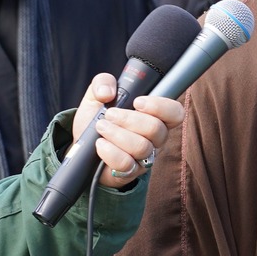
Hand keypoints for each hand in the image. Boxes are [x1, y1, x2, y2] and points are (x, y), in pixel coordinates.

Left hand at [72, 74, 186, 189]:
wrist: (82, 146)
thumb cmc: (97, 119)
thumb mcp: (96, 95)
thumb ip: (102, 83)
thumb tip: (108, 92)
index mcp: (154, 116)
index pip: (175, 112)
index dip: (160, 106)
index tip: (137, 102)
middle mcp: (155, 138)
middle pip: (156, 129)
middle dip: (129, 119)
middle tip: (109, 114)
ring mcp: (145, 157)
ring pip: (141, 147)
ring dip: (117, 134)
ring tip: (101, 127)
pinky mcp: (130, 172)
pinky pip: (126, 163)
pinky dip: (110, 151)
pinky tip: (100, 144)